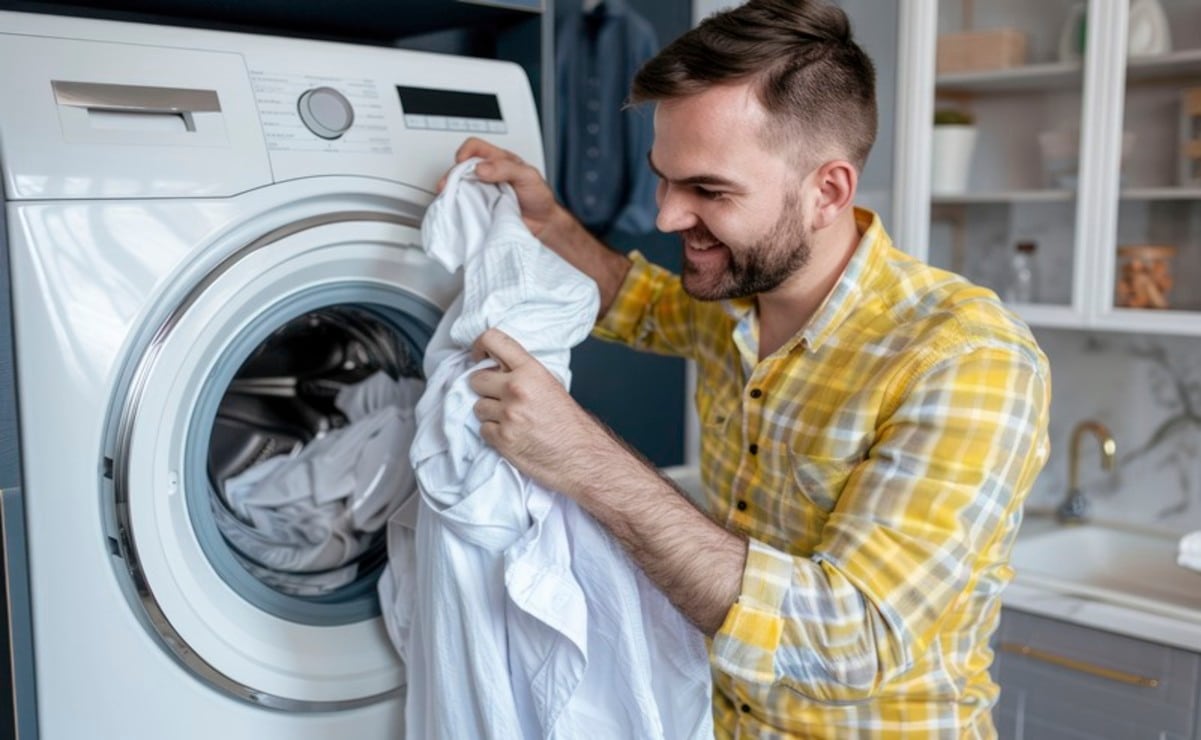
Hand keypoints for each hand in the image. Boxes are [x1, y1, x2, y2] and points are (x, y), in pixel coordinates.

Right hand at [437, 137, 567, 243]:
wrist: (544, 225)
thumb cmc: (539, 197)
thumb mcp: (528, 176)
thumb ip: (506, 168)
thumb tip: (480, 168)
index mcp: (499, 161)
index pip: (476, 147)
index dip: (465, 152)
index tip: (461, 163)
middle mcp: (488, 174)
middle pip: (461, 167)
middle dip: (452, 175)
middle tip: (448, 186)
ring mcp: (483, 192)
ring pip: (460, 186)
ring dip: (452, 191)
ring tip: (450, 199)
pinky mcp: (481, 209)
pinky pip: (465, 205)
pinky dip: (458, 206)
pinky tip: (458, 210)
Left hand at [468, 328, 615, 496]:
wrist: (581, 456)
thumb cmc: (569, 423)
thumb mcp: (551, 384)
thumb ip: (524, 372)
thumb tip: (497, 367)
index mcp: (531, 370)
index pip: (493, 340)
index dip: (479, 346)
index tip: (479, 356)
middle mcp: (516, 388)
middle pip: (476, 378)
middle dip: (485, 388)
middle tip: (500, 397)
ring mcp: (507, 414)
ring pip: (477, 406)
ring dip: (489, 413)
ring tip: (511, 420)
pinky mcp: (501, 438)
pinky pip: (482, 429)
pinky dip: (493, 433)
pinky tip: (512, 435)